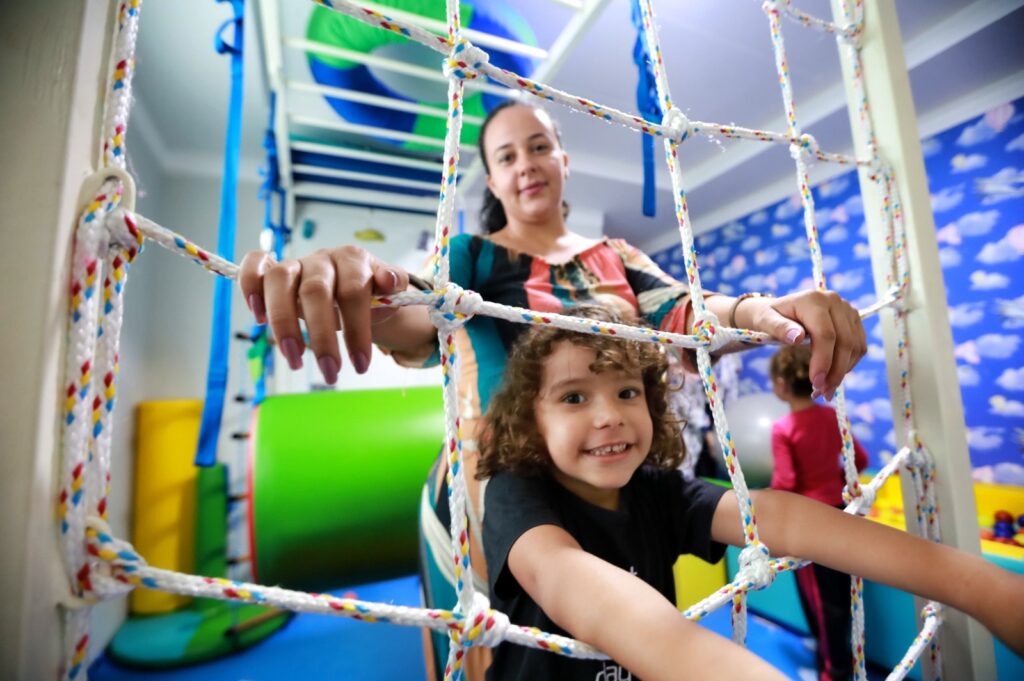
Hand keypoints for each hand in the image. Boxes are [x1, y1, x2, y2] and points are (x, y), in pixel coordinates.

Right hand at [237, 246, 410, 383]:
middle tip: (331, 373)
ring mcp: (297, 263)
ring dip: (283, 323)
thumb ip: (392, 285)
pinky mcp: (275, 271)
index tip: (360, 366)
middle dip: (322, 337)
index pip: (353, 291)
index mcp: (354, 259)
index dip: (356, 329)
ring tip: (295, 360)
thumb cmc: (372, 294)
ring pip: (279, 281)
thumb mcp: (390, 293)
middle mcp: (323, 258)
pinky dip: (249, 285)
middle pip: (315, 291)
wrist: (358, 285)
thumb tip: (390, 282)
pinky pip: (255, 266)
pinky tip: (258, 317)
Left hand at [736, 290, 866, 399]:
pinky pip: (858, 347)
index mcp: (813, 300)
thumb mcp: (765, 321)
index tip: (815, 383)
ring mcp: (847, 310)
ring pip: (855, 346)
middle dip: (835, 372)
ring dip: (843, 372)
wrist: (779, 311)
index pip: (825, 334)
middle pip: (844, 342)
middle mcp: (834, 301)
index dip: (823, 360)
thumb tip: (796, 338)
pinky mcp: (853, 321)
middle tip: (821, 393)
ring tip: (825, 390)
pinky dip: (848, 365)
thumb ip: (778, 328)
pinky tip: (833, 377)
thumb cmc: (769, 317)